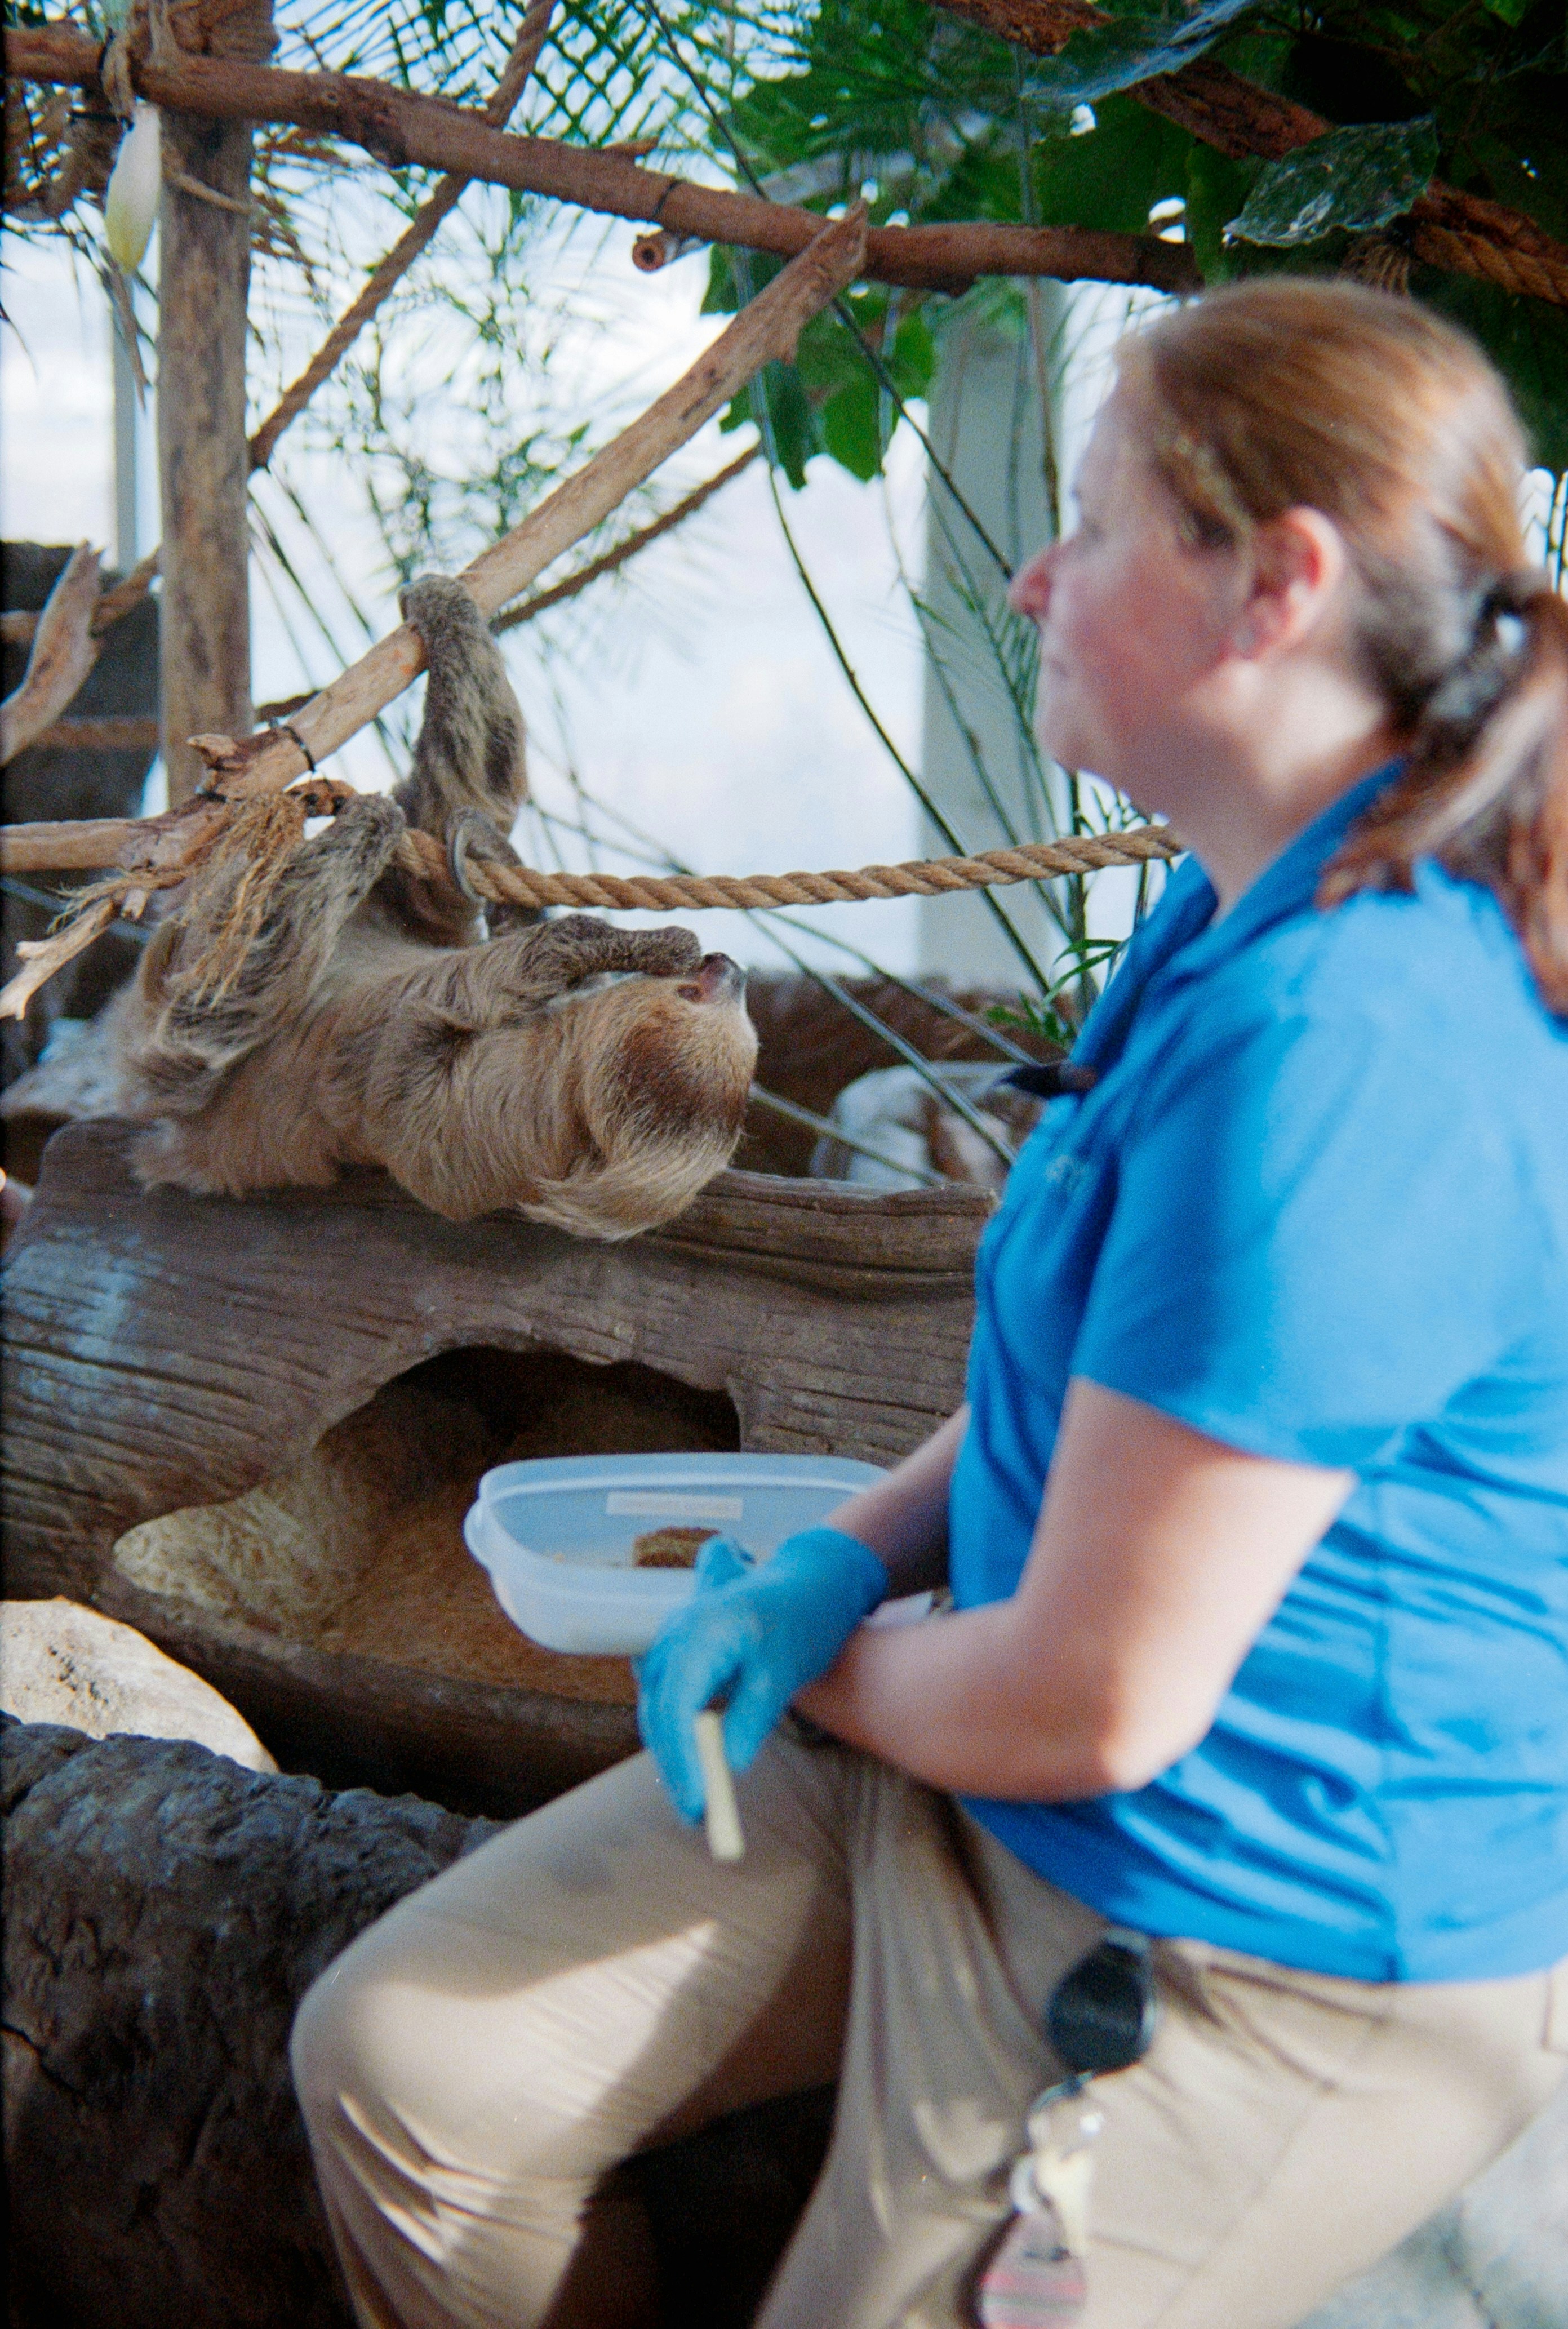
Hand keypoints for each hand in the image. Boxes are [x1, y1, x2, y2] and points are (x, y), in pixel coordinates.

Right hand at [637, 1527, 888, 1820]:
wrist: (812, 1581)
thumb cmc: (801, 1620)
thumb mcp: (784, 1670)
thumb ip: (752, 1716)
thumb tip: (730, 1765)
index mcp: (700, 1632)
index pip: (677, 1704)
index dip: (683, 1759)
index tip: (699, 1803)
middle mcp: (676, 1632)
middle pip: (661, 1710)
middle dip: (677, 1765)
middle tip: (701, 1814)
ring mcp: (673, 1638)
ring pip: (658, 1705)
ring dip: (673, 1752)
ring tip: (698, 1801)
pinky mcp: (678, 1649)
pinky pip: (665, 1695)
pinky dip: (675, 1732)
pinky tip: (692, 1766)